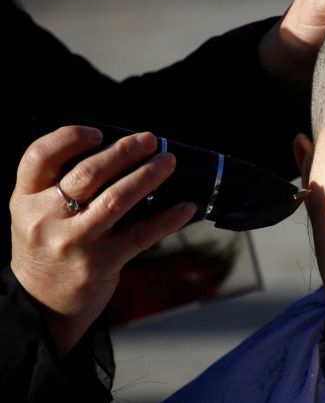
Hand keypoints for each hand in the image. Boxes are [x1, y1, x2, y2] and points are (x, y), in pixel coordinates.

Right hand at [9, 126, 196, 355]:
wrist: (41, 305)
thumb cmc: (46, 248)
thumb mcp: (36, 214)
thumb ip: (59, 185)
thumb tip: (116, 152)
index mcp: (26, 199)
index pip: (39, 157)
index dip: (69, 138)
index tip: (98, 133)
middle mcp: (46, 219)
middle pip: (87, 174)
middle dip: (124, 152)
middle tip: (150, 140)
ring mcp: (75, 242)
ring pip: (116, 199)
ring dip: (148, 176)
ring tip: (168, 162)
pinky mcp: (101, 263)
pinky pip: (142, 235)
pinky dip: (168, 219)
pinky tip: (186, 207)